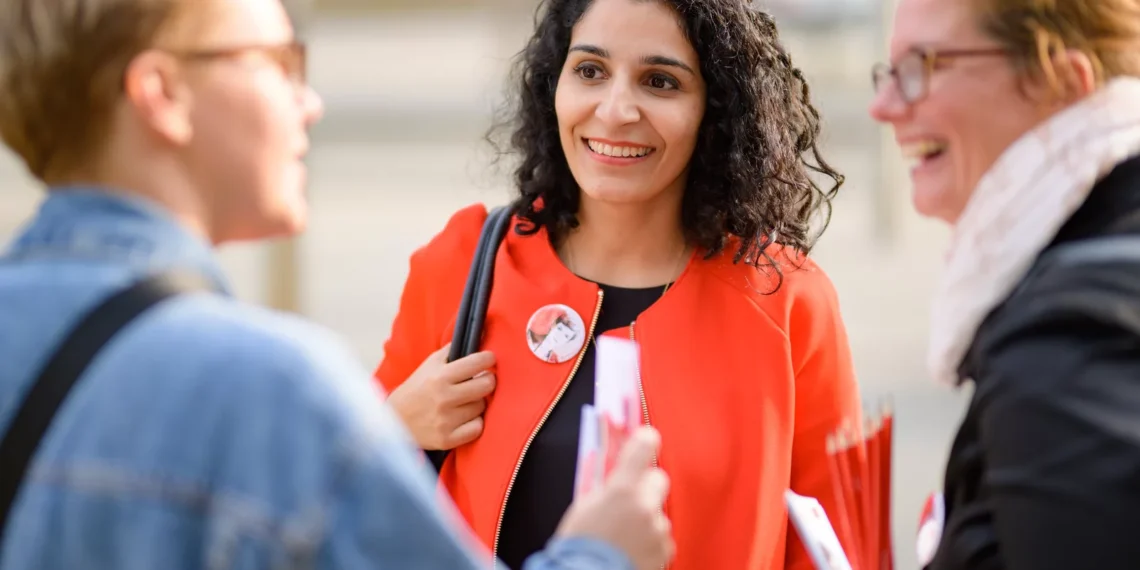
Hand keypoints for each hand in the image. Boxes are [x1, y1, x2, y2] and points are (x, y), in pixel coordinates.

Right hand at [386, 344, 495, 449]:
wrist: (394, 421)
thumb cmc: (416, 390)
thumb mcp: (429, 365)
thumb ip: (452, 350)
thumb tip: (477, 335)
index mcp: (439, 376)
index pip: (477, 363)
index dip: (488, 359)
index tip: (488, 360)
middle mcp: (443, 398)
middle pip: (486, 385)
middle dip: (487, 381)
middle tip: (482, 381)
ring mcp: (445, 420)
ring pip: (482, 407)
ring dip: (478, 403)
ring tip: (466, 402)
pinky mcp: (447, 439)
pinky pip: (477, 428)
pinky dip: (474, 423)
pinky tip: (464, 419)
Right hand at [555, 427, 674, 569]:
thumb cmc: (579, 546)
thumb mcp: (584, 506)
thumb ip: (603, 483)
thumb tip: (612, 465)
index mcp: (621, 490)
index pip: (644, 446)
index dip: (644, 439)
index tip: (645, 437)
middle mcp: (645, 507)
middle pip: (658, 478)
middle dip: (645, 485)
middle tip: (628, 498)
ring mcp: (657, 529)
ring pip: (658, 511)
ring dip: (646, 518)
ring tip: (624, 535)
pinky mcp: (665, 549)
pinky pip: (662, 535)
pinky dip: (650, 540)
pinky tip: (632, 549)